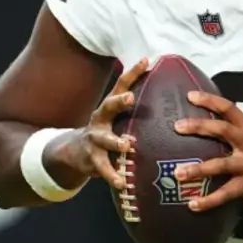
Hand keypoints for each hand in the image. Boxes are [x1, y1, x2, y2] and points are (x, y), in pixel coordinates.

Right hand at [46, 58, 148, 190]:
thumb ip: (137, 109)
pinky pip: (103, 168)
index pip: (121, 86)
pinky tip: (121, 183)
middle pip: (108, 106)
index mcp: (110, 107)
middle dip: (119, 101)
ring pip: (104, 139)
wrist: (74, 153)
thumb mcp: (118, 118)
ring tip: (127, 145)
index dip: (133, 73)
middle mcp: (100, 119)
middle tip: (130, 97)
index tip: (145, 60)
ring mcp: (94, 139)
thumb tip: (169, 93)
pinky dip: (112, 175)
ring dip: (115, 142)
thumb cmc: (107, 131)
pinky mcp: (92, 159)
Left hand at [172, 91, 242, 211]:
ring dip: (197, 169)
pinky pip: (225, 193)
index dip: (210, 100)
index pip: (229, 108)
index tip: (190, 96)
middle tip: (177, 127)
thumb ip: (237, 133)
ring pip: (220, 165)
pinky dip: (208, 200)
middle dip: (198, 127)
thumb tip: (206, 127)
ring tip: (177, 173)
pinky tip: (193, 205)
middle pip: (222, 130)